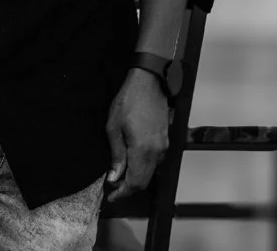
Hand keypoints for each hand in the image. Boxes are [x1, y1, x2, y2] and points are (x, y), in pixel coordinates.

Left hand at [105, 68, 169, 202]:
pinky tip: (131, 161)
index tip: (111, 195)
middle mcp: (157, 152)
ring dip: (135, 177)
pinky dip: (143, 167)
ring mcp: (163, 146)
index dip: (122, 193)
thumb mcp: (114, 127)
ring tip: (118, 173)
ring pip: (150, 172)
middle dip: (128, 188)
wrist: (149, 82)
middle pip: (144, 181)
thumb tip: (114, 176)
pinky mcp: (165, 140)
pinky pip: (155, 161)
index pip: (135, 183)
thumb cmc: (129, 100)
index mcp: (143, 150)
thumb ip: (116, 154)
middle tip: (112, 186)